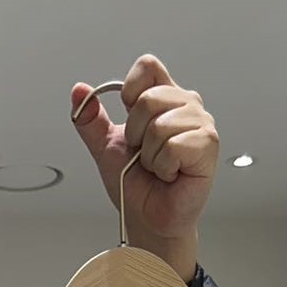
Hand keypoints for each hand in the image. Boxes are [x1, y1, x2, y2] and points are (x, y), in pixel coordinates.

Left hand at [70, 55, 218, 281]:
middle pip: (148, 98)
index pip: (147, 67)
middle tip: (144, 156)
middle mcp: (186, 105)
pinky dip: (163, 166)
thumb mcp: (105, 147)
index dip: (130, 91)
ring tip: (158, 167)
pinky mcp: (208, 144)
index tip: (128, 124)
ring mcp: (200, 123)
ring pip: (159, 125)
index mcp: (164, 97)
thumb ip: (90, 119)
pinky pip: (173, 146)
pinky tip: (170, 174)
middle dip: (135, 134)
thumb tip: (78, 92)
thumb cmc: (136, 185)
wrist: (147, 219)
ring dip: (149, 155)